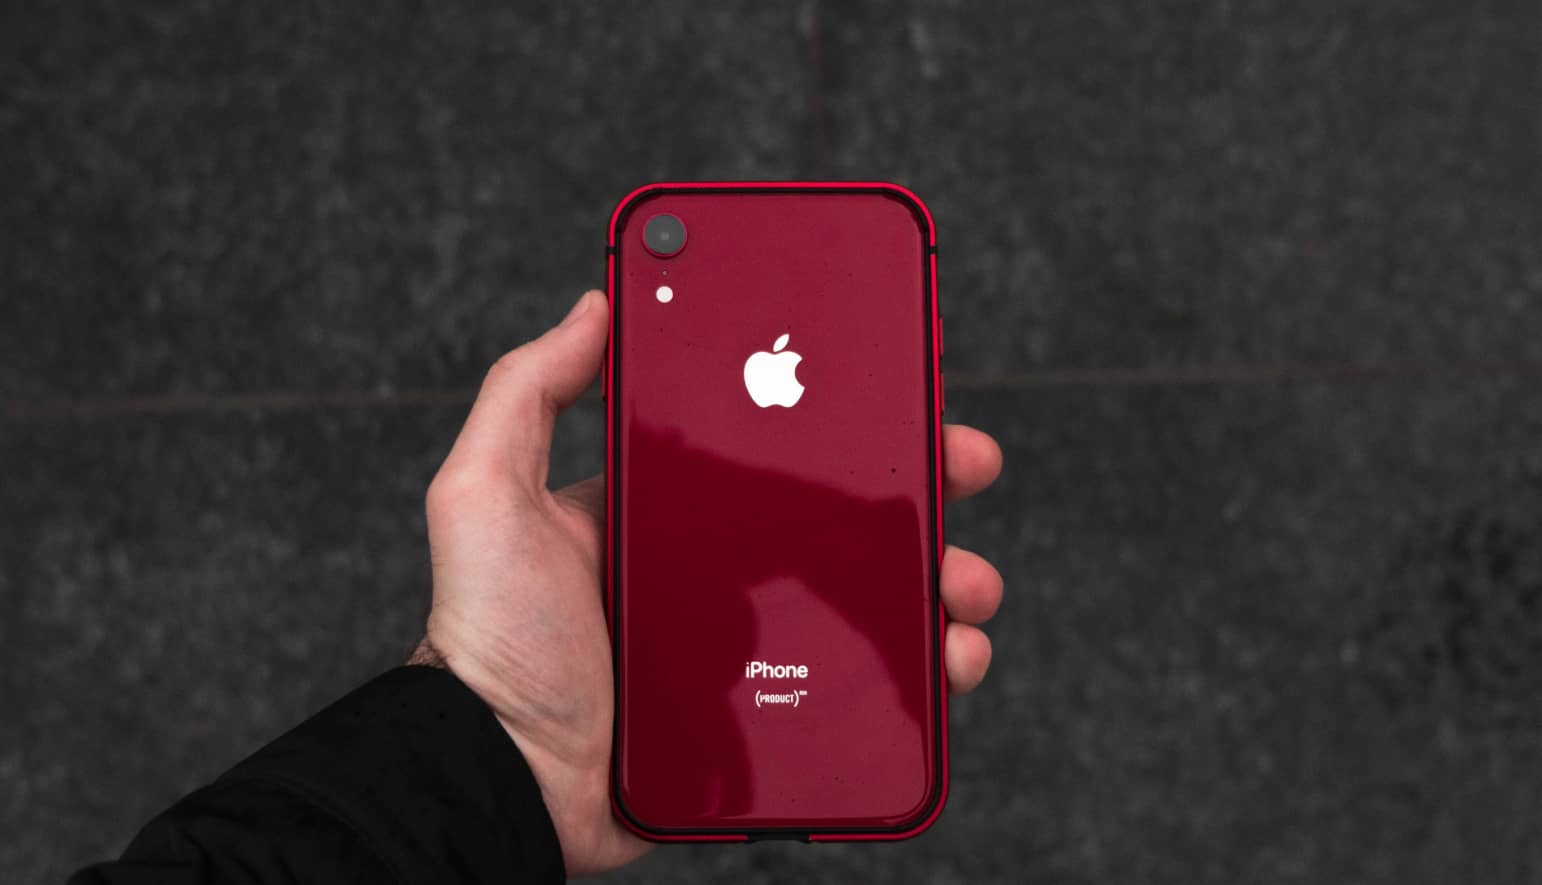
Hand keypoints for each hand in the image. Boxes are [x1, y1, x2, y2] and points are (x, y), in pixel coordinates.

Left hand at [415, 290, 1004, 875]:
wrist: (504, 778)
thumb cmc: (489, 640)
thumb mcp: (486, 493)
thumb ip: (527, 391)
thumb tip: (594, 304)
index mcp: (671, 508)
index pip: (774, 443)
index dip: (840, 414)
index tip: (895, 385)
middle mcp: (722, 568)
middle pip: (846, 514)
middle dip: (922, 485)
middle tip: (963, 464)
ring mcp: (757, 643)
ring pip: (876, 596)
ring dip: (943, 577)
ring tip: (964, 581)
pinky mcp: (776, 712)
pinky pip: (868, 683)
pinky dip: (926, 670)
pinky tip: (948, 659)